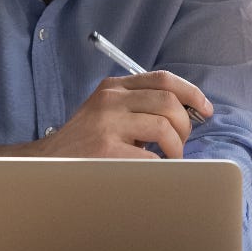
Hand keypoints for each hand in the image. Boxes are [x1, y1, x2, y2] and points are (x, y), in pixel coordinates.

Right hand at [38, 71, 213, 158]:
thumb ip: (139, 105)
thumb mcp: (107, 112)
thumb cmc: (85, 143)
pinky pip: (151, 157)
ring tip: (170, 159)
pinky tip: (156, 171)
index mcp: (114, 87)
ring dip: (177, 147)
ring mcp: (107, 124)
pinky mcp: (105, 151)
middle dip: (185, 125)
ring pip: (165, 127)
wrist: (46, 165)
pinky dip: (163, 166)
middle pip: (169, 102)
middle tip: (181, 144)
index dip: (192, 93)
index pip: (164, 79)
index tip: (205, 110)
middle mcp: (110, 99)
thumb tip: (188, 111)